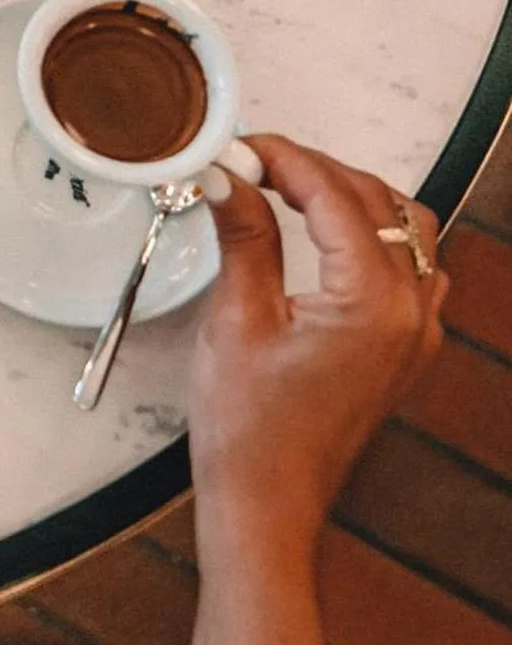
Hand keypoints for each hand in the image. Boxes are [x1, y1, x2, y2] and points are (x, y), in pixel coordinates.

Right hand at [190, 133, 447, 548]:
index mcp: (373, 302)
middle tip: (252, 160)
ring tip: (288, 185)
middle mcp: (411, 314)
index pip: (335, 195)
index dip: (284, 158)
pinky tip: (330, 234)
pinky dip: (376, 235)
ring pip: (408, 229)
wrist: (268, 498)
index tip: (240, 146)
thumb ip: (244, 235)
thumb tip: (228, 175)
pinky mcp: (405, 348)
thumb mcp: (236, 317)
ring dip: (352, 196)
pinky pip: (414, 268)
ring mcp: (417, 334)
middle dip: (314, 169)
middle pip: (377, 203)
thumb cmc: (251, 427)